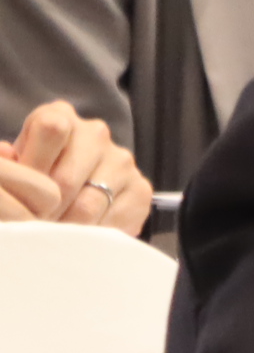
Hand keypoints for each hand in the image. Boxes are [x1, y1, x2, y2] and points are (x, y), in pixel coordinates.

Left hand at [0, 102, 151, 234]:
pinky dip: (94, 235)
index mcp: (59, 117)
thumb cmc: (35, 177)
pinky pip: (115, 220)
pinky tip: (82, 234)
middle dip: (46, 212)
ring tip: (55, 236)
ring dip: (67, 228)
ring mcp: (122, 160)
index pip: (51, 129)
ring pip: (89, 206)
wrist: (74, 195)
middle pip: (66, 180)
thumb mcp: (15, 166)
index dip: (33, 169)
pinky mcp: (141, 188)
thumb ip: (9, 163)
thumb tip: (5, 151)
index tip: (23, 196)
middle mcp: (95, 133)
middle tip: (35, 228)